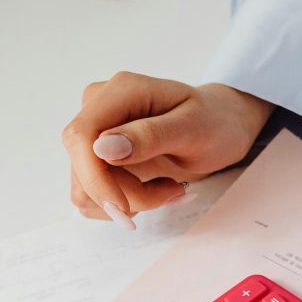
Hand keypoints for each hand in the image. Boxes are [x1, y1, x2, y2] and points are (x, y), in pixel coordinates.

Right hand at [61, 74, 274, 226]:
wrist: (221, 127)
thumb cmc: (213, 122)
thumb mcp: (193, 129)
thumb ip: (149, 137)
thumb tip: (103, 148)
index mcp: (120, 92)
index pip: (81, 137)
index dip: (95, 179)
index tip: (125, 208)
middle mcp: (99, 109)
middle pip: (83, 168)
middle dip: (125, 195)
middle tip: (173, 192)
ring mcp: (96, 134)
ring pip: (87, 188)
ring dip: (130, 201)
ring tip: (171, 189)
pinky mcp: (99, 158)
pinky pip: (96, 195)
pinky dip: (128, 202)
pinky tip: (158, 188)